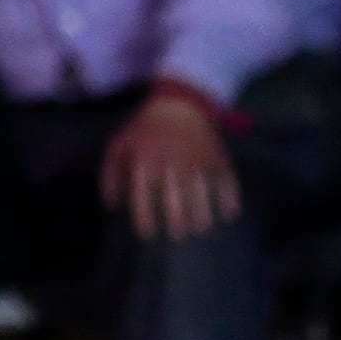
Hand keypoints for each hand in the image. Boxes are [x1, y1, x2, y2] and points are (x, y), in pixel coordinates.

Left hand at [99, 87, 240, 240]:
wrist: (177, 104)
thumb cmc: (144, 133)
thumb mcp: (120, 146)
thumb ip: (110, 175)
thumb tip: (112, 207)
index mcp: (144, 156)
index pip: (142, 189)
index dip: (144, 214)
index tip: (146, 234)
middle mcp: (170, 156)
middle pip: (174, 190)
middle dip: (176, 216)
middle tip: (176, 235)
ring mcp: (195, 154)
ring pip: (200, 186)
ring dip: (202, 210)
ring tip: (200, 228)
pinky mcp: (215, 153)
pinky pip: (225, 176)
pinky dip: (230, 195)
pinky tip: (230, 213)